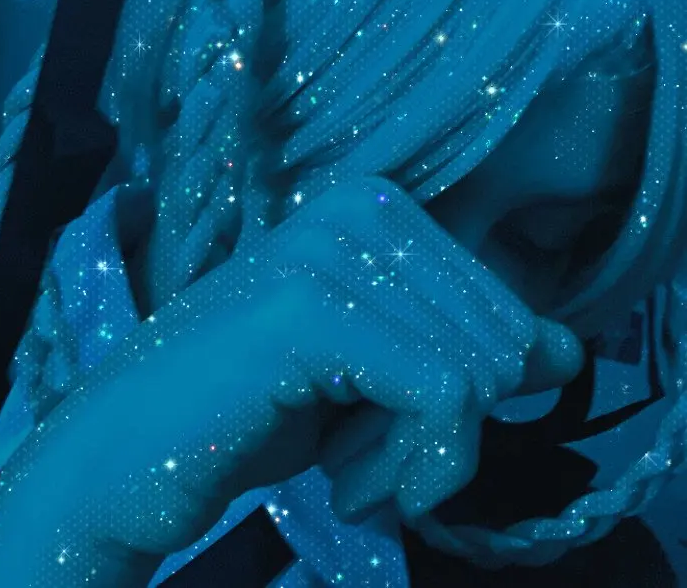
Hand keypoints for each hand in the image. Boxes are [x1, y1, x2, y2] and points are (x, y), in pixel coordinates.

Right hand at [0, 178, 582, 586]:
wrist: (123, 456)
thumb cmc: (250, 412)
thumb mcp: (379, 376)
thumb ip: (467, 353)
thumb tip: (568, 351)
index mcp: (374, 203)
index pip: (503, 305)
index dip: (473, 395)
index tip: (404, 438)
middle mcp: (358, 204)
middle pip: (498, 339)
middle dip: (449, 433)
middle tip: (371, 465)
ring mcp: (330, 247)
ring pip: (475, 372)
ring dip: (423, 461)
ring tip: (350, 475)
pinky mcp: (311, 305)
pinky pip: (442, 396)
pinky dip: (411, 469)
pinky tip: (345, 488)